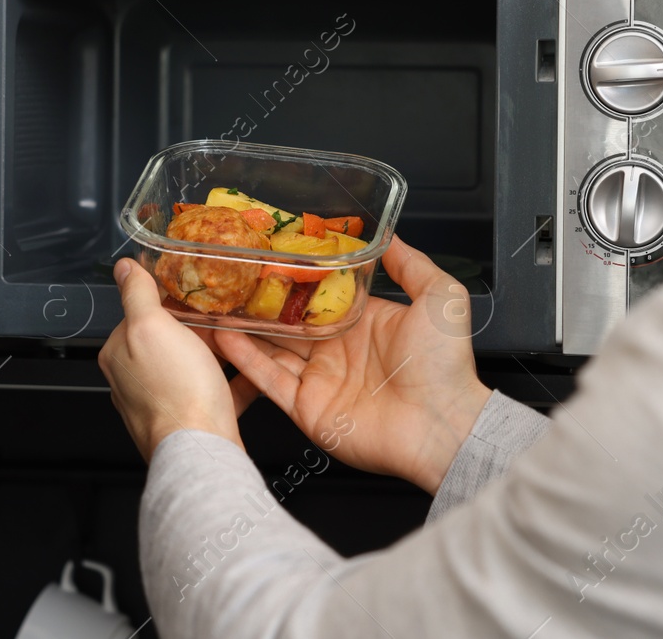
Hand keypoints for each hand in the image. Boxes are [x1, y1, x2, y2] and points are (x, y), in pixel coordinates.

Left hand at [98, 258, 246, 461]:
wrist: (202, 451)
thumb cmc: (176, 391)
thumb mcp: (151, 327)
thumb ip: (137, 294)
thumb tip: (124, 267)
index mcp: (120, 355)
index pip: (139, 314)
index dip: (168, 300)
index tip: (194, 291)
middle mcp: (135, 381)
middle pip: (169, 340)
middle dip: (197, 327)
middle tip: (225, 313)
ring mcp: (164, 402)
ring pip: (194, 365)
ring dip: (219, 351)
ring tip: (244, 336)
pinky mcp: (192, 419)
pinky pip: (216, 391)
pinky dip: (234, 379)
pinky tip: (253, 369)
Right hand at [214, 236, 491, 494]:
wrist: (443, 426)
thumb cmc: (446, 366)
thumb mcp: (439, 297)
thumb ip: (411, 264)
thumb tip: (391, 236)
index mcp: (362, 323)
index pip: (317, 296)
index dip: (293, 278)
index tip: (267, 256)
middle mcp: (336, 350)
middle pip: (287, 322)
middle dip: (260, 303)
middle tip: (230, 279)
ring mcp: (320, 379)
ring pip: (271, 348)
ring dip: (244, 328)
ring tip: (216, 305)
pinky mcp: (307, 407)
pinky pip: (269, 380)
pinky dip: (246, 360)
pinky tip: (226, 338)